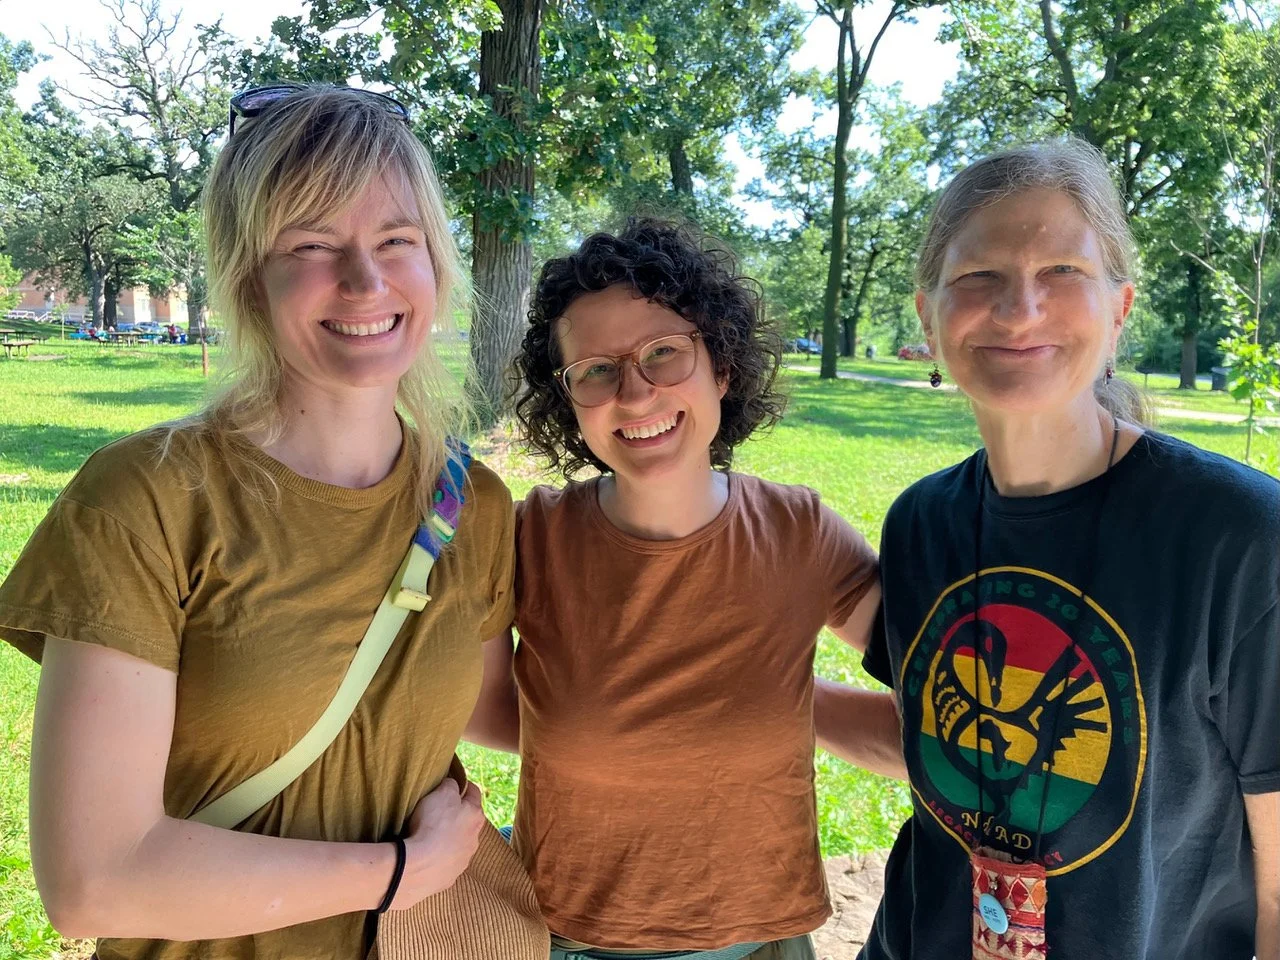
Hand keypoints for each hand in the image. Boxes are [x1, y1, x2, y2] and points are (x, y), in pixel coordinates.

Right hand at [387, 778, 485, 908]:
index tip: (455, 784)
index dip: (464, 786)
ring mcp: (463, 860)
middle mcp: (474, 839)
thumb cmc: (432, 824)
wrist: (419, 866)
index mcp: (475, 815)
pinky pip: (446, 862)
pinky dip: (439, 858)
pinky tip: (427, 856)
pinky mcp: (450, 876)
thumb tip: (453, 785)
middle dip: (457, 815)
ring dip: (449, 839)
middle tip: (439, 812)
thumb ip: (450, 786)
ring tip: (431, 837)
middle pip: (468, 821)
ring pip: (459, 844)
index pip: (474, 793)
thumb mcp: (442, 793)